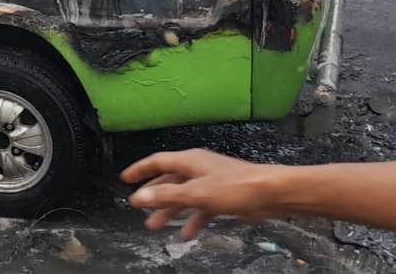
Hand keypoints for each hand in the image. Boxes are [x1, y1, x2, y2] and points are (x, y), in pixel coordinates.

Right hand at [120, 149, 283, 239]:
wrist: (270, 193)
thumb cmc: (234, 187)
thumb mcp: (196, 193)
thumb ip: (167, 195)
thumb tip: (139, 197)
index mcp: (189, 161)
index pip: (157, 162)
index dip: (140, 170)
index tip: (125, 179)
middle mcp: (198, 169)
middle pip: (169, 181)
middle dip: (153, 196)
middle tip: (138, 209)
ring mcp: (210, 183)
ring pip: (183, 197)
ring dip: (170, 211)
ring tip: (155, 226)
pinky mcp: (222, 197)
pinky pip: (200, 208)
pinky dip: (192, 220)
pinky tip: (187, 234)